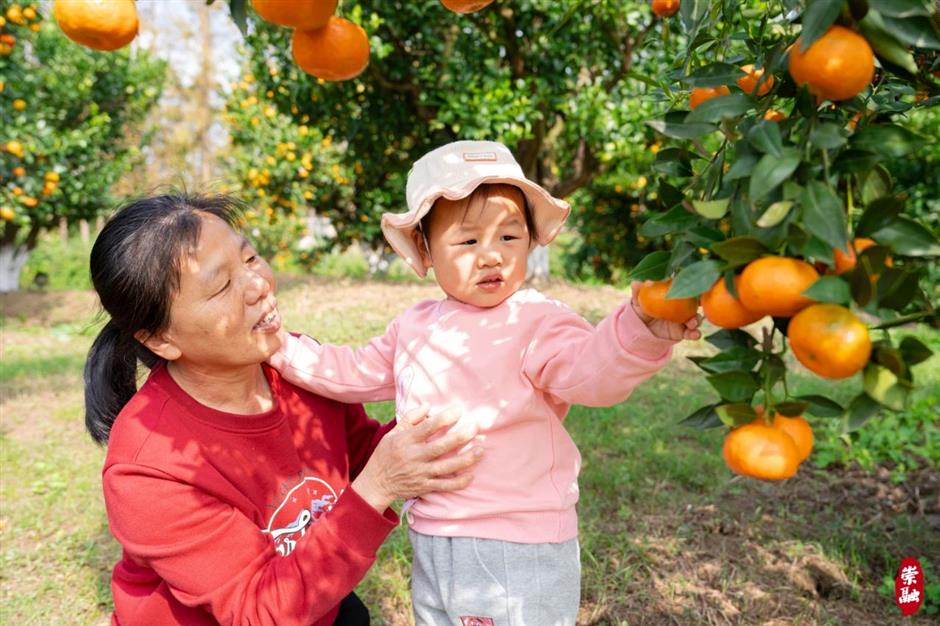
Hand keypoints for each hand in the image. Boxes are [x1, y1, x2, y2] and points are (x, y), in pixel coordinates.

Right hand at [352, 405, 481, 512]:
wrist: (376, 483)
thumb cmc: (386, 454)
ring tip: (480, 451)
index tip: (459, 410)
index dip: (444, 419)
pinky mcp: (424, 487)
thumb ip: (410, 418)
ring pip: (445, 467)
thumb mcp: (392, 433)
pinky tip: (471, 475)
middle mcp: (413, 457)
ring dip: (464, 460)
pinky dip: (458, 482)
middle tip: (475, 428)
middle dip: (459, 437)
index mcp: (405, 441)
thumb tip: (428, 404)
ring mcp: (420, 474)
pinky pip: (444, 486)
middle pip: (440, 447)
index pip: (427, 428)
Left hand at [630, 281, 702, 340]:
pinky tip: (696, 335)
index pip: (685, 289)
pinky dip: (695, 334)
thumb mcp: (638, 301)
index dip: (692, 287)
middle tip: (699, 304)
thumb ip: (638, 293)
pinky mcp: (683, 332)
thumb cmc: (642, 309)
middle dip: (699, 304)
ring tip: (694, 322)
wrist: (640, 329)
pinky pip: (691, 333)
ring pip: (696, 318)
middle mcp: (682, 307)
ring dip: (697, 320)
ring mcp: (684, 320)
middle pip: (695, 304)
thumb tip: (635, 282)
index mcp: (674, 295)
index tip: (696, 285)